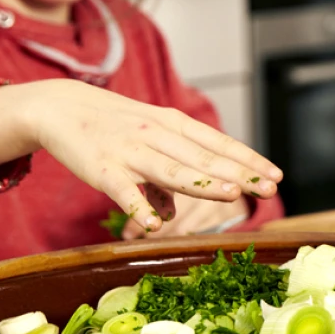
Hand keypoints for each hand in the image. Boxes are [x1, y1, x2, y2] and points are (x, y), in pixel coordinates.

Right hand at [0, 79, 281, 233]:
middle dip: (240, 173)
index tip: (275, 175)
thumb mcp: (147, 140)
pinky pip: (125, 192)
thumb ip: (164, 177)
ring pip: (173, 170)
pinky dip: (141, 208)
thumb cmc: (111, 127)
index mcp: (173, 124)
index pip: (218, 143)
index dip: (249, 159)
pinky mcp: (103, 170)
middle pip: (204, 157)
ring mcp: (131, 152)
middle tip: (270, 188)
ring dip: (204, 182)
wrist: (59, 108)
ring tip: (232, 194)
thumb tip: (173, 215)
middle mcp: (157, 135)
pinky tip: (158, 226)